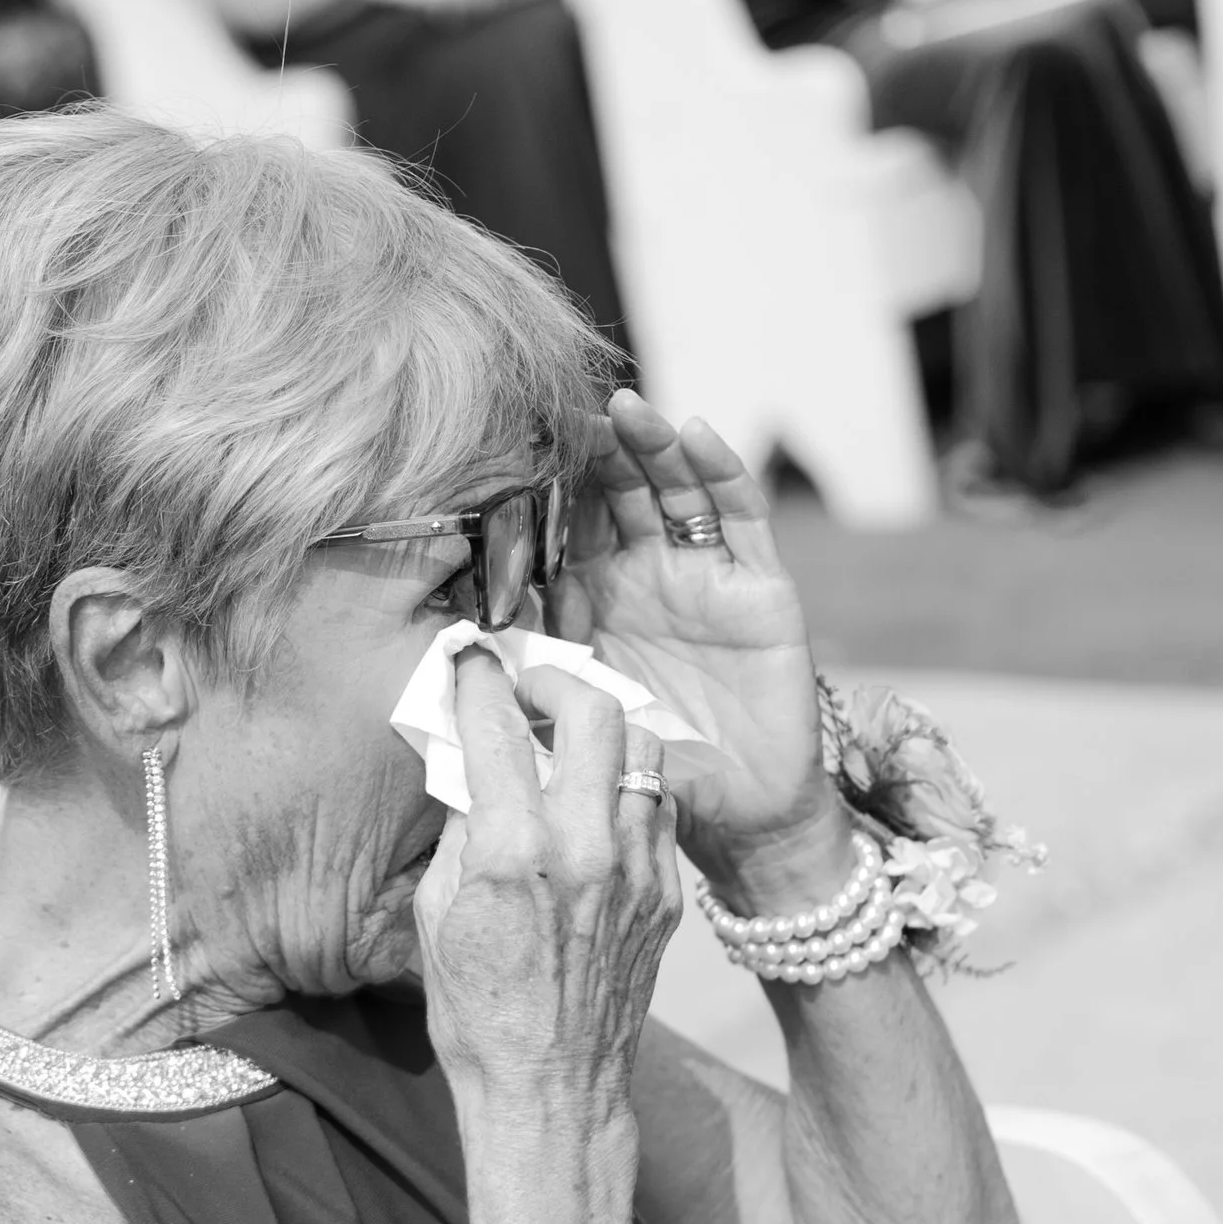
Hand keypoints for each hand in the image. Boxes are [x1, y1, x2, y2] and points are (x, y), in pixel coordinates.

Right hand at [411, 648, 677, 1124]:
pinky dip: (626, 786)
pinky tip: (598, 798)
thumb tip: (470, 763)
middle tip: (531, 688)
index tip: (470, 663)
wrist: (553, 1091)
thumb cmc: (478, 1014)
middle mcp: (583, 848)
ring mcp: (636, 868)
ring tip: (571, 737)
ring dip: (603, 728)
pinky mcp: (666, 892)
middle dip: (556, 681)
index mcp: (512, 852)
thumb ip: (460, 828)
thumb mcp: (437, 914)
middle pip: (593, 710)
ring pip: (640, 749)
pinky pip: (656, 806)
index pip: (497, 726)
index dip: (478, 679)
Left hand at [553, 394, 844, 903]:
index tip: (506, 451)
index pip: (564, 533)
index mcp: (595, 606)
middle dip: (593, 454)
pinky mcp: (758, 585)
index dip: (542, 492)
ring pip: (674, 492)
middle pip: (617, 497)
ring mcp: (704, 576)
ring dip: (651, 446)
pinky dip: (720, 470)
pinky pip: (739, 518)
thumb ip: (531, 681)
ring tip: (626, 408)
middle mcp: (648, 580)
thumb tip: (464, 654)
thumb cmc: (649, 772)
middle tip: (564, 414)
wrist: (735, 816)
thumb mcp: (577, 719)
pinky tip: (696, 431)